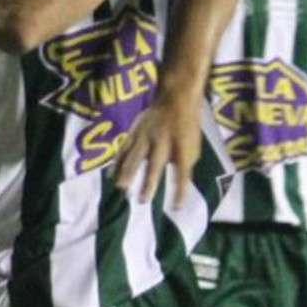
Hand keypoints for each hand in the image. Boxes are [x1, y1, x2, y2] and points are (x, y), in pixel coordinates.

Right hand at [112, 91, 205, 207]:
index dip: (179, 190)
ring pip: (135, 155)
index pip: (183, 172)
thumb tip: (176, 186)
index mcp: (183, 146)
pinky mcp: (135, 131)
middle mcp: (164, 141)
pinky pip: (124, 149)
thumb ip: (184, 164)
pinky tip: (112, 176)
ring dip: (128, 173)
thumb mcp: (193, 146)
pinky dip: (118, 163)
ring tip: (122, 188)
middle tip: (142, 200)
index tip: (176, 207)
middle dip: (148, 182)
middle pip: (155, 164)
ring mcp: (147, 135)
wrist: (175, 98)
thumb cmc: (187, 128)